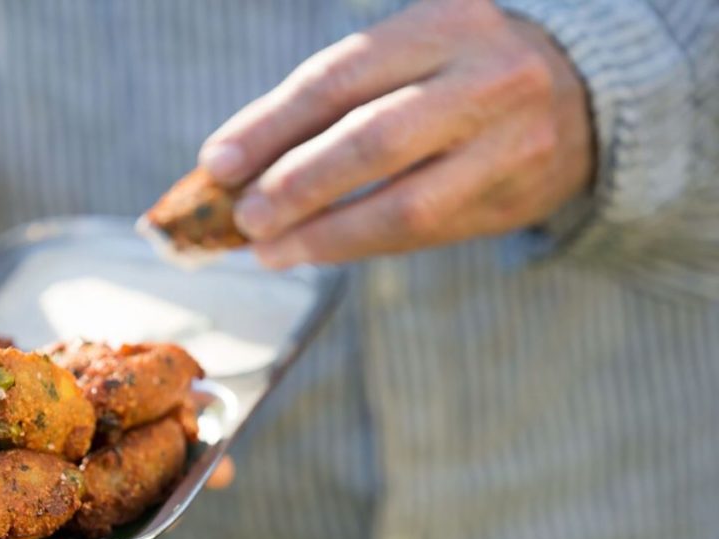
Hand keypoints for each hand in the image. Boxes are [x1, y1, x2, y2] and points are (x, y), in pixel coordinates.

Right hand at [0, 198, 239, 488]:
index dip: (25, 510)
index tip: (83, 508)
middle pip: (49, 483)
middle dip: (121, 486)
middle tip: (190, 483)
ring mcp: (20, 414)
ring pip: (87, 446)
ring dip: (148, 452)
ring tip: (214, 459)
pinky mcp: (51, 380)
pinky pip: (103, 393)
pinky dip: (146, 397)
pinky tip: (196, 399)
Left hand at [199, 0, 593, 267]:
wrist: (583, 97)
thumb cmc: (456, 74)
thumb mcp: (406, 54)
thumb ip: (331, 100)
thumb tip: (236, 167)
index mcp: (441, 25)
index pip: (339, 78)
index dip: (270, 126)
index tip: (218, 165)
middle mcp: (484, 78)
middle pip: (373, 141)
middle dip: (297, 185)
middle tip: (246, 219)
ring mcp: (509, 143)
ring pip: (405, 204)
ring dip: (325, 234)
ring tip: (272, 250)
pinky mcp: (515, 199)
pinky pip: (424, 234)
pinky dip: (361, 245)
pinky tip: (318, 250)